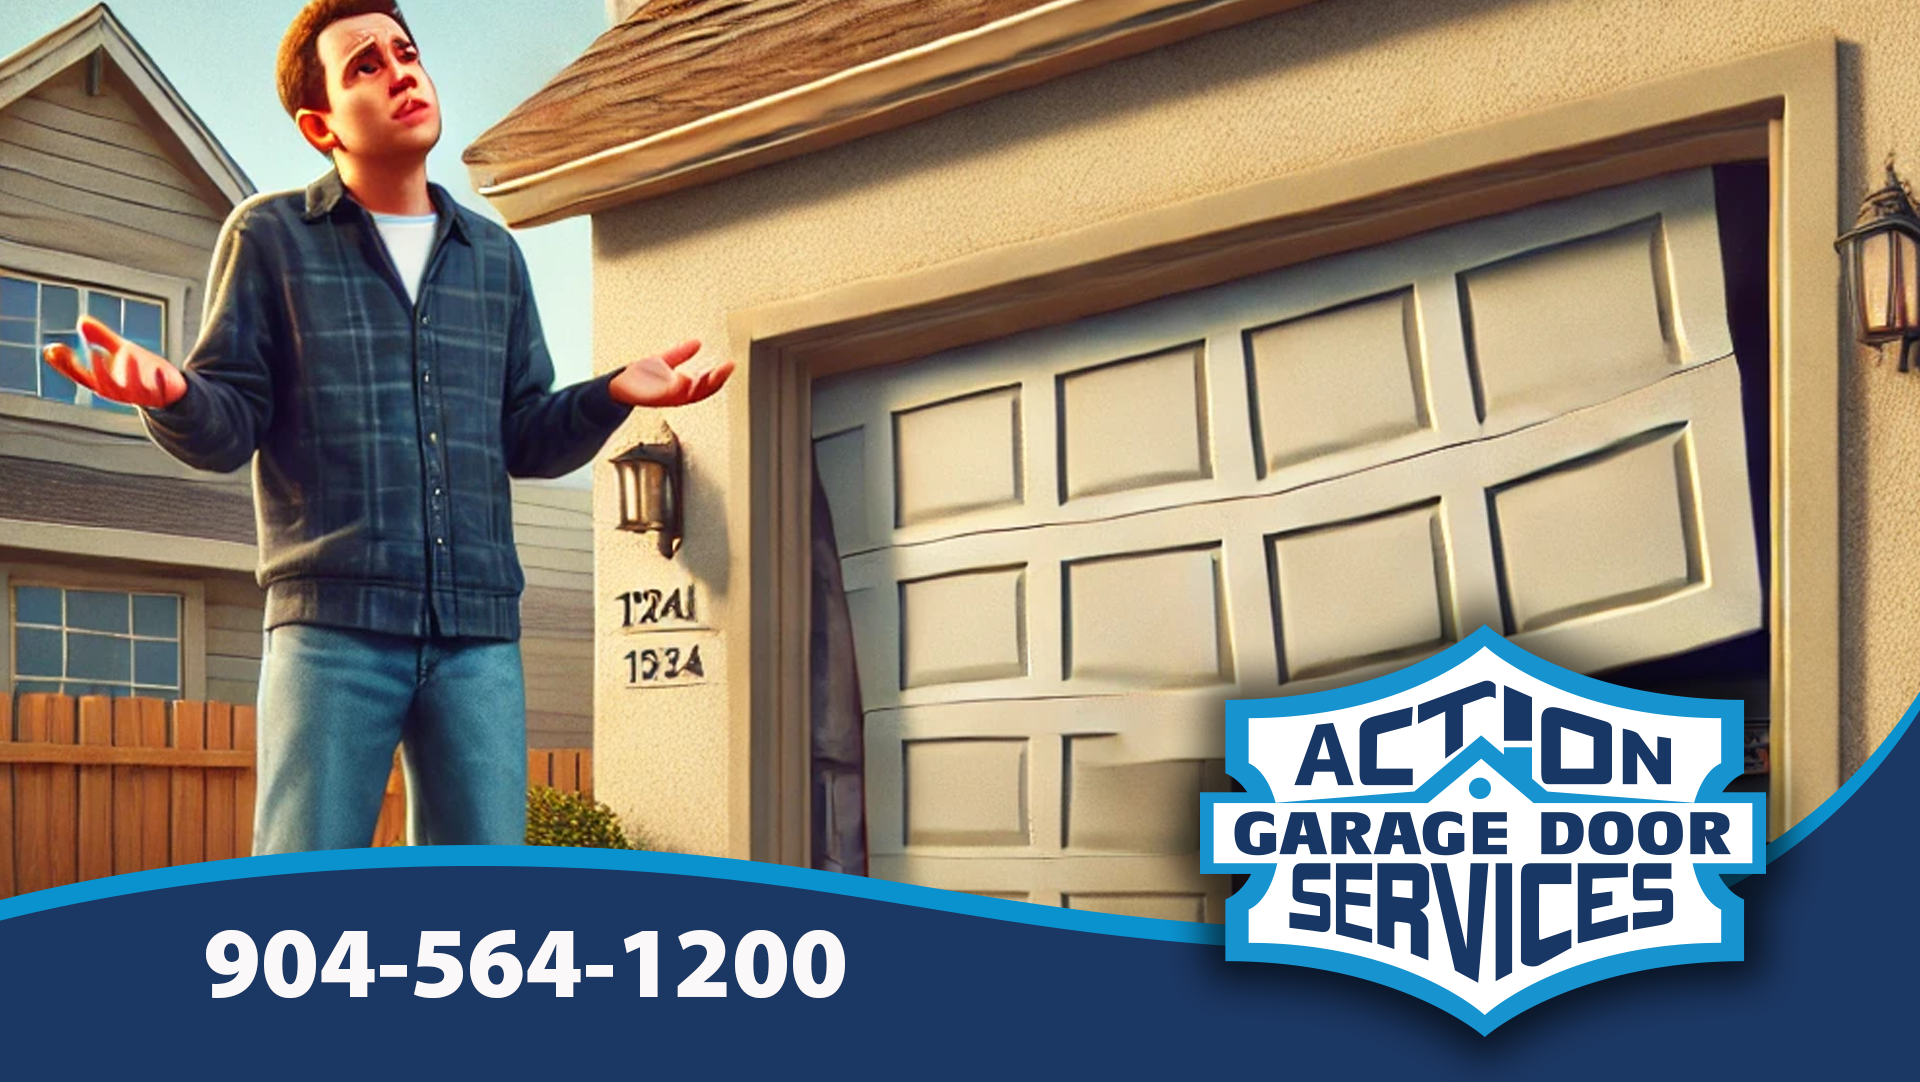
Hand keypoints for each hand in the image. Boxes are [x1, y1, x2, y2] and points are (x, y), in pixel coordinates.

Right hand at [42, 315, 185, 407]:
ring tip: (129, 355)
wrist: (169, 390)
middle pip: (103, 385)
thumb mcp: (119, 350)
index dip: (65, 365)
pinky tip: (159, 368)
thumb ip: (100, 337)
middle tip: (94, 353)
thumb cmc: (139, 370)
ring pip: (132, 390)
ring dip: (130, 373)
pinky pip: (159, 390)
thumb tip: (81, 319)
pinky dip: (158, 381)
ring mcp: (139, 395)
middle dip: (99, 371)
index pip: (80, 375)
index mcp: (104, 382)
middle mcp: (118, 391)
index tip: (52, 349)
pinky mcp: (160, 395)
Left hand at [608, 339, 732, 407]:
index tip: (730, 364)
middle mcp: (676, 396)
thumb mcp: (663, 362)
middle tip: (724, 369)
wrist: (617, 388)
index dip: (721, 376)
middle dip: (715, 381)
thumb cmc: (639, 378)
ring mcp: (664, 398)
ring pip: (685, 396)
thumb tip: (697, 343)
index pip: (707, 385)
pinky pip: (664, 394)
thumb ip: (680, 353)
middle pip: (701, 392)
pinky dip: (675, 388)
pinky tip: (682, 378)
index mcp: (683, 389)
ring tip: (706, 374)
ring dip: (696, 386)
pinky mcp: (649, 398)